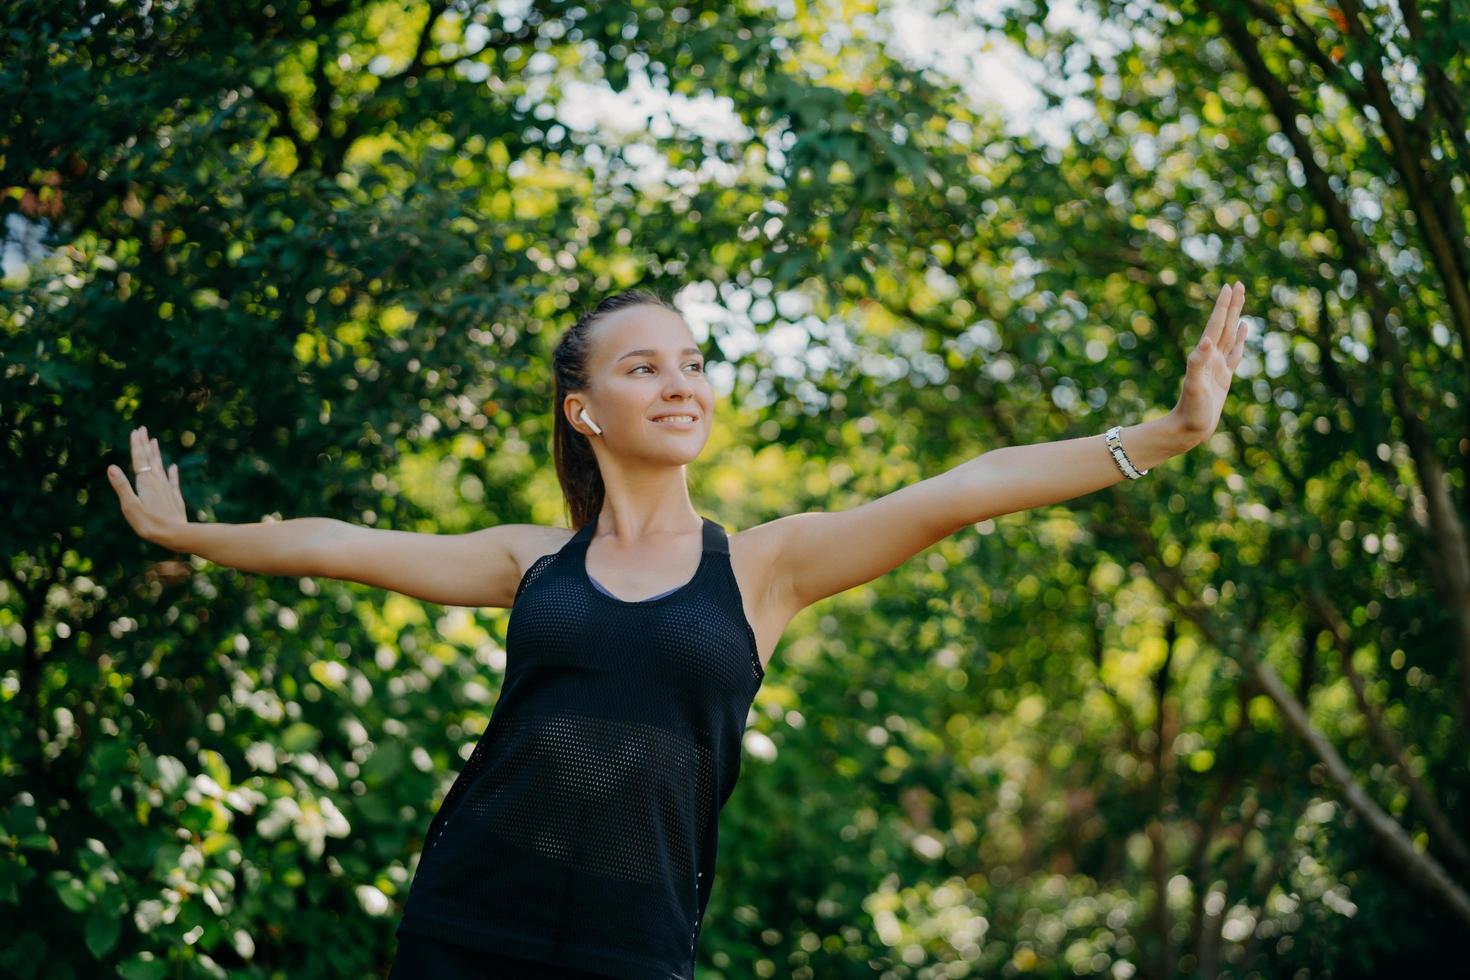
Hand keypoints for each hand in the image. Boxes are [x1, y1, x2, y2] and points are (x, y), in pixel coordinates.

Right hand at [107, 425, 188, 546]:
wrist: (175, 535)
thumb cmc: (149, 523)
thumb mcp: (130, 506)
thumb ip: (122, 486)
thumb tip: (111, 467)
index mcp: (145, 482)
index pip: (139, 460)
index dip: (136, 445)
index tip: (136, 431)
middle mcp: (157, 482)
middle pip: (150, 459)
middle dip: (145, 444)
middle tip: (143, 429)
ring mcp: (167, 489)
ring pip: (161, 467)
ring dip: (156, 454)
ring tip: (154, 441)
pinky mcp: (175, 498)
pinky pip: (173, 481)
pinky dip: (172, 472)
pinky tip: (174, 466)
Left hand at [1173, 281, 1249, 447]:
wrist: (1188, 429)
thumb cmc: (1191, 411)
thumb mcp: (1194, 386)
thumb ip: (1197, 363)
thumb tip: (1206, 340)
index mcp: (1205, 356)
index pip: (1215, 326)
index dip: (1222, 307)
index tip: (1228, 286)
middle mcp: (1210, 357)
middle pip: (1223, 325)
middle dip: (1230, 305)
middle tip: (1237, 284)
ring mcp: (1218, 366)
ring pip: (1229, 335)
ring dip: (1235, 317)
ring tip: (1240, 299)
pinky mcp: (1224, 376)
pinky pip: (1234, 353)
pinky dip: (1239, 339)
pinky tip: (1242, 329)